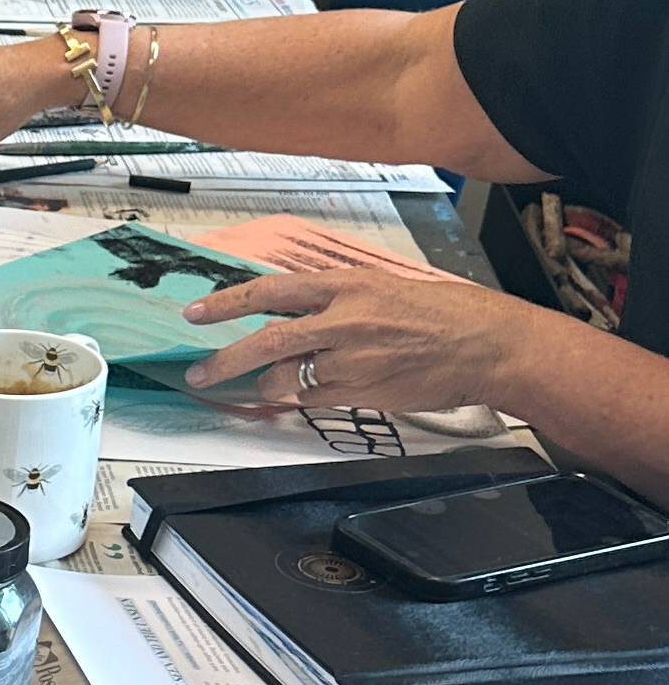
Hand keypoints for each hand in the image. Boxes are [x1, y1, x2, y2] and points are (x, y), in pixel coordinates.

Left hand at [181, 264, 533, 416]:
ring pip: (287, 378)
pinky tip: (303, 396)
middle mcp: (345, 319)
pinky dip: (302, 400)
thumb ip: (337, 300)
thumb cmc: (446, 313)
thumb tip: (296, 313)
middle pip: (267, 339)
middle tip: (200, 371)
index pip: (272, 290)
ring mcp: (353, 359)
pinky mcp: (364, 392)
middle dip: (226, 359)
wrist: (487, 344)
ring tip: (265, 387)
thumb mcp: (384, 287)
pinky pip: (315, 400)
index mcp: (347, 284)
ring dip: (270, 386)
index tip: (198, 312)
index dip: (228, 302)